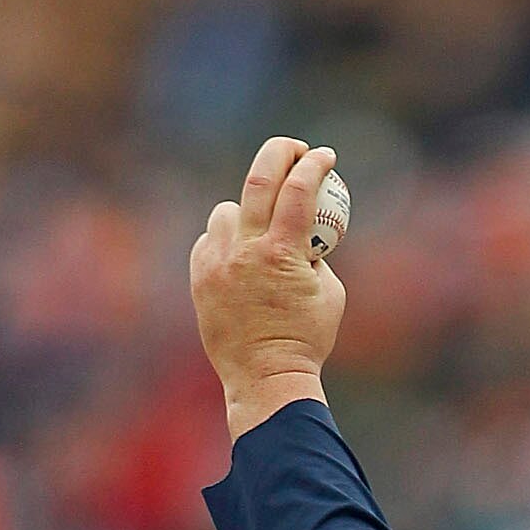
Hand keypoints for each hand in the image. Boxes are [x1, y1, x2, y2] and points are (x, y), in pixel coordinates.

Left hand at [190, 138, 345, 441]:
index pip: (299, 191)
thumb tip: (307, 231)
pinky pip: (210, 241)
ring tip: (260, 231)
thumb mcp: (329, 294)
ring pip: (228, 212)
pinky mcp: (199, 276)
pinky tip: (239, 260)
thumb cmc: (306, 340)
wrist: (265, 378)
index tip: (323, 156)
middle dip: (278, 154)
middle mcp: (246, 250)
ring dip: (246, 212)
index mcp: (283, 254)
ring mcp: (218, 261)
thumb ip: (316, 255)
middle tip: (292, 151)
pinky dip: (226, 243)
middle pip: (258, 180)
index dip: (313, 165)